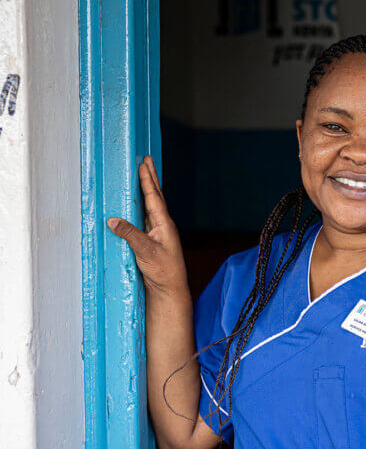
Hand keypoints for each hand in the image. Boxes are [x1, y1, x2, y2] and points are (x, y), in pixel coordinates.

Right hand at [107, 156, 187, 295]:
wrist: (170, 289)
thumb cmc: (163, 271)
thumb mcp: (145, 252)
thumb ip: (129, 235)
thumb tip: (112, 219)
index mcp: (164, 224)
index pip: (154, 197)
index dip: (148, 180)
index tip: (144, 163)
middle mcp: (163, 225)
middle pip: (155, 196)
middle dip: (150, 178)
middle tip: (147, 159)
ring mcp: (158, 232)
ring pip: (151, 205)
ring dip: (147, 189)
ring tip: (143, 174)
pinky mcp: (152, 240)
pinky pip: (145, 217)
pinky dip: (141, 205)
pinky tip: (137, 203)